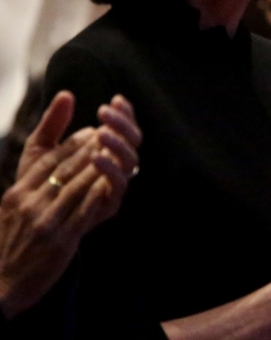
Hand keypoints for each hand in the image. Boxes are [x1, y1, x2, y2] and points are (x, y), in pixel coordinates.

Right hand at [0, 91, 141, 318]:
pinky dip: (99, 194)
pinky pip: (84, 211)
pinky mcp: (59, 240)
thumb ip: (34, 180)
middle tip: (110, 134)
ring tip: (115, 152)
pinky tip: (112, 183)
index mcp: (17, 193)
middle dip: (89, 149)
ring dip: (98, 167)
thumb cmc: (13, 241)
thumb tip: (53, 157)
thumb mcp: (15, 206)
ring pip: (76, 186)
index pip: (47, 161)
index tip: (92, 131)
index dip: (72, 144)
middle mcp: (28, 204)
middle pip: (64, 169)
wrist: (2, 283)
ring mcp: (44, 222)